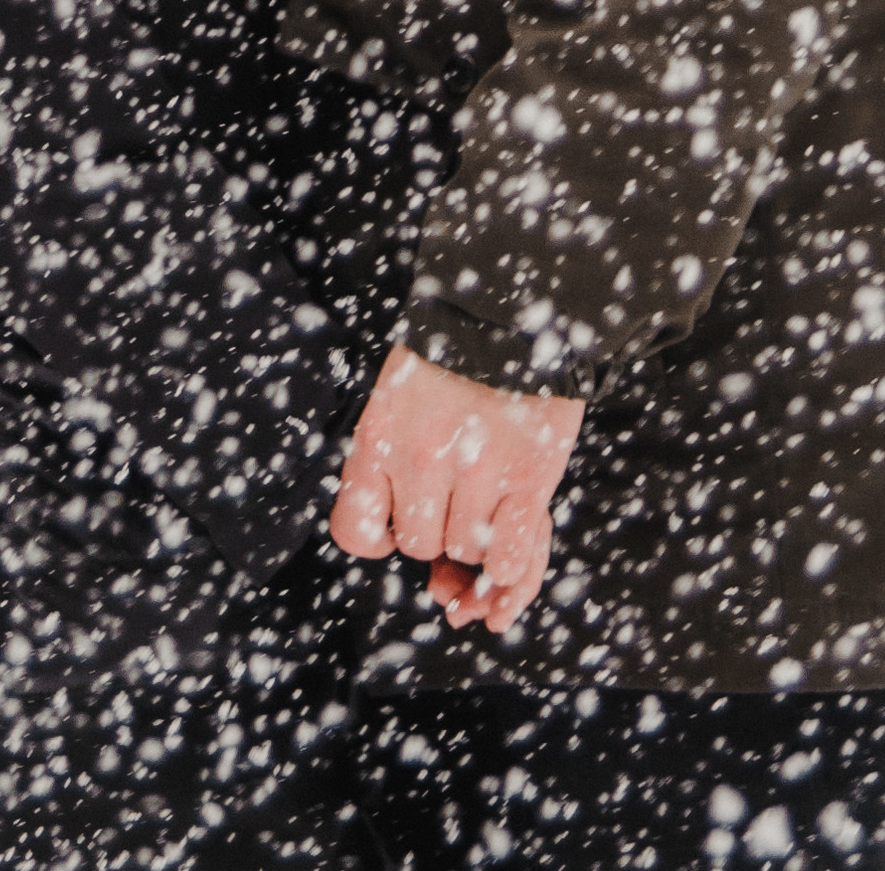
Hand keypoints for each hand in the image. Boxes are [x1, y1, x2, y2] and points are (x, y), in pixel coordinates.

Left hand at [327, 342, 583, 635]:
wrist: (510, 309)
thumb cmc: (448, 359)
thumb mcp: (397, 397)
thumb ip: (392, 468)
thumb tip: (432, 576)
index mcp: (379, 434)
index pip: (355, 531)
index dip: (378, 537)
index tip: (398, 519)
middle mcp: (421, 456)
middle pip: (419, 544)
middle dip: (438, 529)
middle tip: (458, 493)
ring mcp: (476, 467)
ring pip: (466, 551)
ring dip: (478, 534)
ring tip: (489, 484)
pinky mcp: (529, 475)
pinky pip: (509, 558)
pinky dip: (511, 561)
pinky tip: (513, 527)